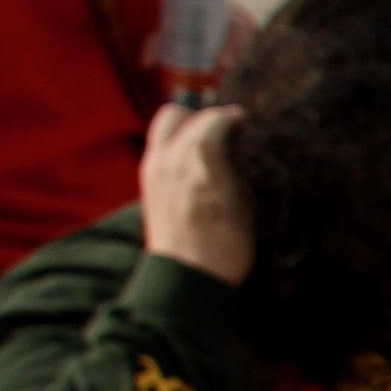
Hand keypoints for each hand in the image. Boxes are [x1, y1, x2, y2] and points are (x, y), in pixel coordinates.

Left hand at [138, 99, 250, 278]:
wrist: (188, 277)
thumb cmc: (224, 245)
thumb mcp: (242, 202)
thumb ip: (233, 164)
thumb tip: (232, 143)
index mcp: (197, 161)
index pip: (212, 119)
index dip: (232, 118)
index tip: (244, 123)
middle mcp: (168, 159)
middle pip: (177, 114)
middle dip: (200, 117)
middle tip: (221, 132)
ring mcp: (152, 169)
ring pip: (163, 129)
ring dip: (186, 130)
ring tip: (207, 147)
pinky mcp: (146, 183)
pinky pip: (159, 148)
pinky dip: (176, 147)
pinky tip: (193, 165)